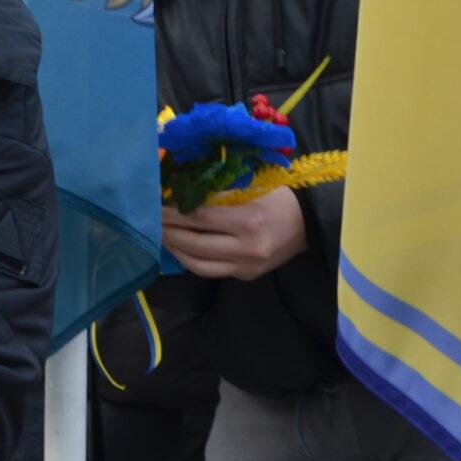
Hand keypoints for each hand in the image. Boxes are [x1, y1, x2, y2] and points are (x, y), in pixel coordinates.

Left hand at [161, 189, 307, 279]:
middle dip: (168, 232)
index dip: (172, 212)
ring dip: (175, 250)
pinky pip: (211, 271)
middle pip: (194, 244)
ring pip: (198, 265)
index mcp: (247, 221)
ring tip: (160, 236)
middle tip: (150, 220)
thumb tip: (179, 186)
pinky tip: (180, 247)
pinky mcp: (246, 275)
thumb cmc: (278, 197)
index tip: (154, 204)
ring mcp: (246, 266)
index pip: (199, 218)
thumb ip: (218, 190)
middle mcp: (246, 248)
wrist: (309, 223)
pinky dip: (191, 260)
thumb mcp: (252, 185)